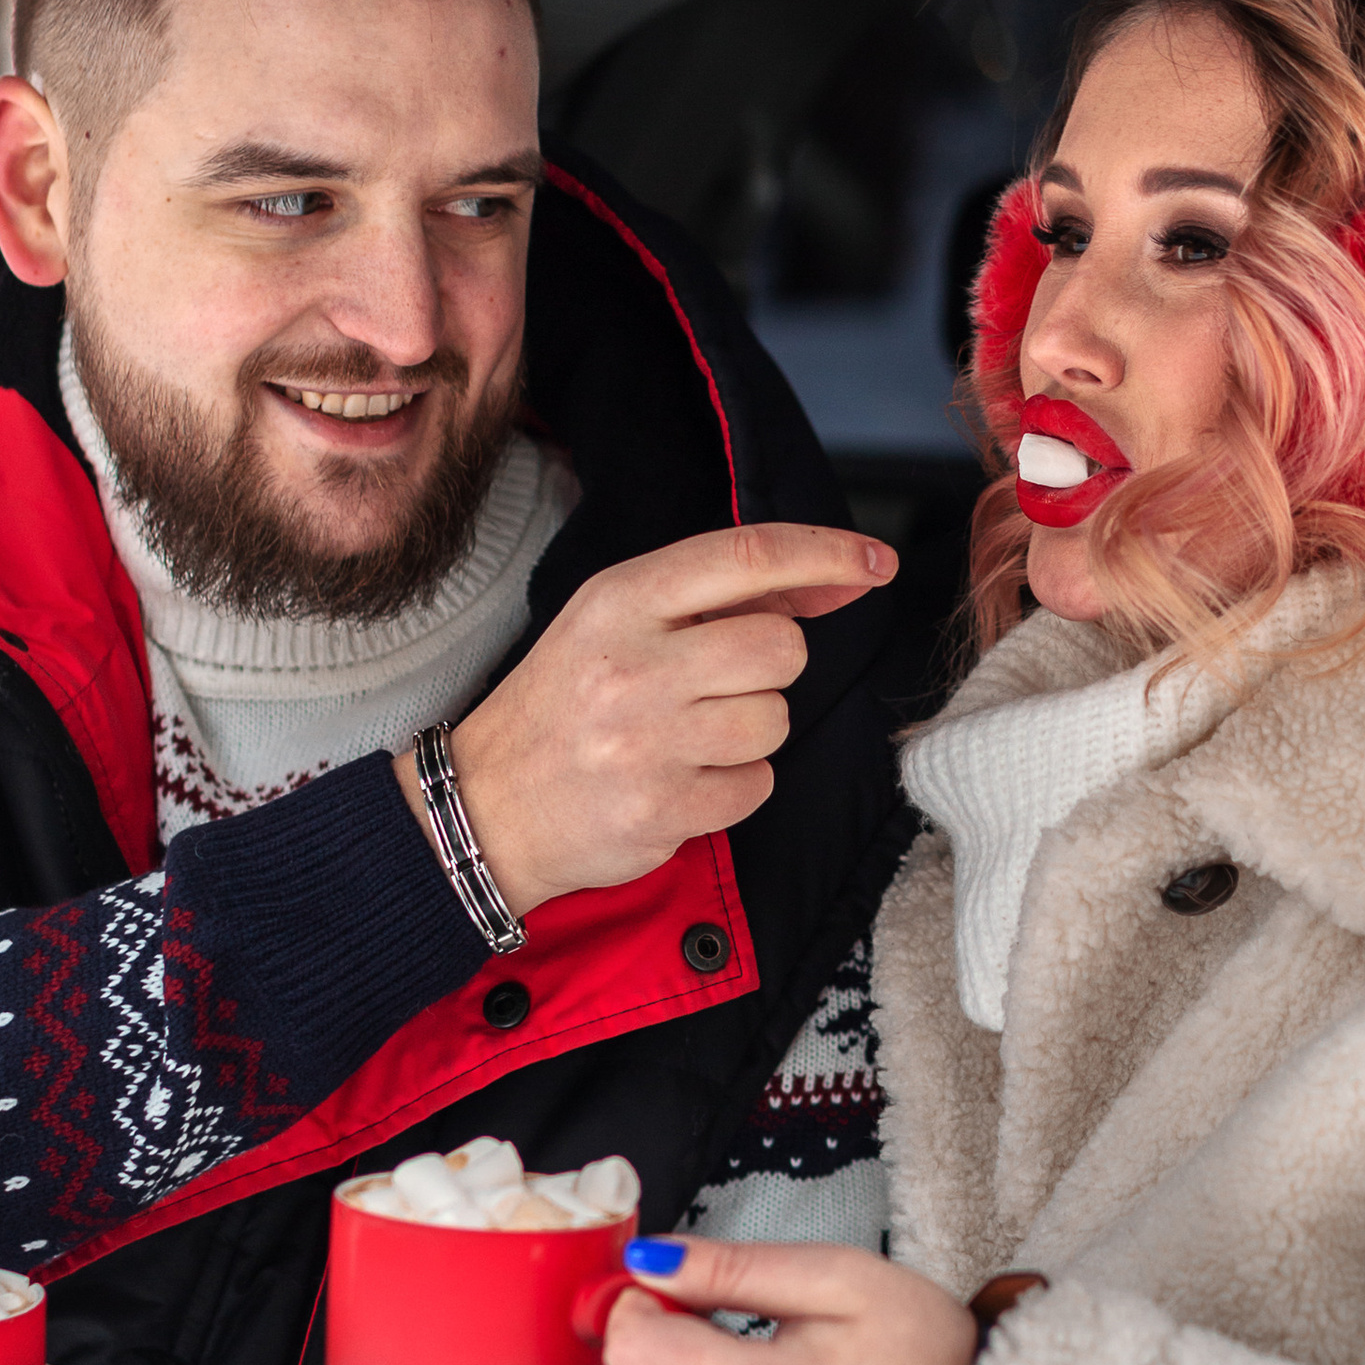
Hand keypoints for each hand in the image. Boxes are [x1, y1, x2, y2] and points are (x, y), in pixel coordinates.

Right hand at [399, 520, 894, 913]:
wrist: (487, 806)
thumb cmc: (566, 703)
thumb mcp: (618, 622)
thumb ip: (721, 596)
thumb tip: (839, 575)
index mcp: (621, 600)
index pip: (747, 556)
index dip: (825, 552)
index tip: (877, 561)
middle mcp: (634, 665)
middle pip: (782, 648)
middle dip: (772, 667)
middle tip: (720, 684)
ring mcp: (647, 743)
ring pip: (776, 720)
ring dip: (751, 731)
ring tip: (688, 737)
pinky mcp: (662, 811)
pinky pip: (758, 785)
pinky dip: (734, 785)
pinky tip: (682, 779)